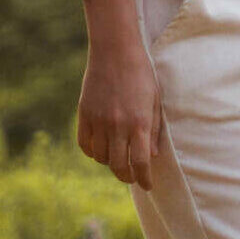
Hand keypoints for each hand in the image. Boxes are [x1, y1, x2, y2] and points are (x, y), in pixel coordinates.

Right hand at [77, 36, 162, 189]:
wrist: (115, 52)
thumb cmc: (142, 74)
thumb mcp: (155, 99)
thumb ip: (153, 129)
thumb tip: (152, 156)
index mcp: (139, 122)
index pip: (141, 162)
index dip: (144, 178)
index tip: (148, 186)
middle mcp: (118, 126)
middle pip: (118, 165)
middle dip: (127, 176)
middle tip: (132, 178)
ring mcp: (98, 122)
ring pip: (100, 158)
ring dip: (110, 163)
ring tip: (118, 159)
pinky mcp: (84, 116)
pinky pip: (85, 145)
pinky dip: (93, 152)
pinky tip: (101, 150)